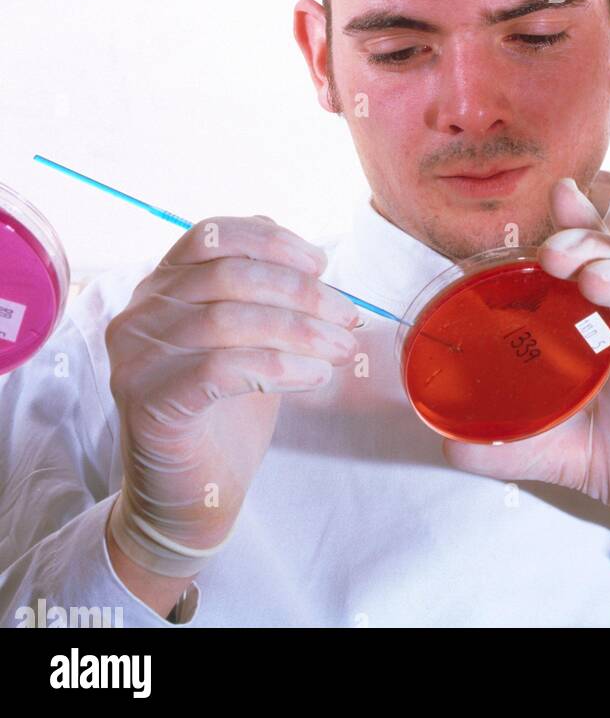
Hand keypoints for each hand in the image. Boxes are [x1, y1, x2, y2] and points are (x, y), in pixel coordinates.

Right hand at [104, 216, 360, 576]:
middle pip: (228, 275)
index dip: (272, 241)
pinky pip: (220, 368)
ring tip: (340, 348)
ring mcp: (138, 358)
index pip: (213, 235)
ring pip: (228, 319)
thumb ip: (264, 295)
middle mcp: (140, 313)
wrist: (190, 498)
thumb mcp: (248, 339)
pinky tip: (313, 376)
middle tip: (348, 316)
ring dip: (299, 330)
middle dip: (300, 291)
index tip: (321, 263)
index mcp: (160, 286)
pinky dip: (277, 367)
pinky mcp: (148, 402)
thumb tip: (316, 262)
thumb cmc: (225, 413)